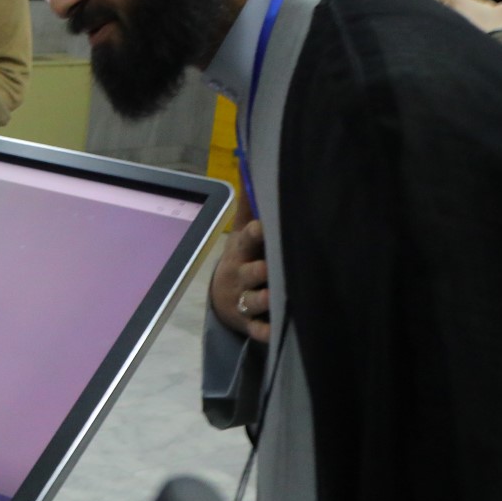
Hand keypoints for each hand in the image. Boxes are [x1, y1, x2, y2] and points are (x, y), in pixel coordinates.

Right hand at [209, 208, 270, 343]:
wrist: (225, 299)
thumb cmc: (242, 260)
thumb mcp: (241, 236)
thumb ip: (248, 208)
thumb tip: (249, 169)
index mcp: (240, 253)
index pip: (245, 241)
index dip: (253, 234)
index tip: (263, 226)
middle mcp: (241, 277)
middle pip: (249, 272)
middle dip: (258, 270)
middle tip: (270, 266)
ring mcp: (244, 301)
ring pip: (253, 301)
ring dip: (263, 299)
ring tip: (274, 297)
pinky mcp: (250, 324)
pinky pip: (257, 330)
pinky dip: (265, 332)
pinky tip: (276, 331)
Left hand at [434, 0, 501, 37]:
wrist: (494, 57)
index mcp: (463, 1)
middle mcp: (451, 12)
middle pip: (437, 1)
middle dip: (442, 2)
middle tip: (452, 7)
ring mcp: (446, 27)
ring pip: (436, 15)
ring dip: (439, 15)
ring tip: (449, 20)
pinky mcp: (445, 41)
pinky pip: (436, 32)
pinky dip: (438, 31)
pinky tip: (447, 37)